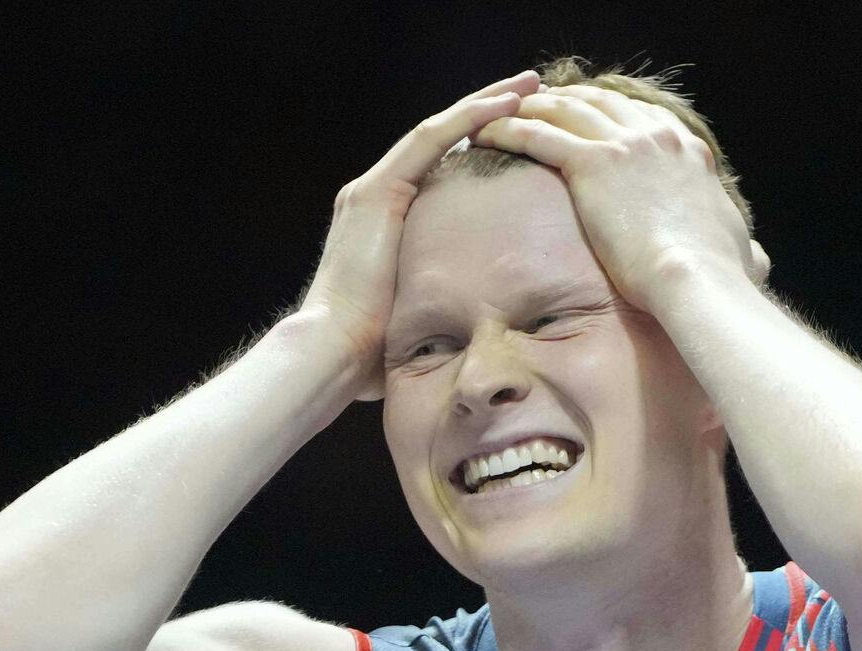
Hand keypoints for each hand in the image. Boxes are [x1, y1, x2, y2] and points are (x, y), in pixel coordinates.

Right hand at [296, 70, 540, 401]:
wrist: (331, 353)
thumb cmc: (369, 352)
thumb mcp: (415, 312)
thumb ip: (437, 300)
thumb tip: (475, 328)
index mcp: (383, 218)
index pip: (437, 166)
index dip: (478, 142)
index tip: (520, 129)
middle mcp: (374, 194)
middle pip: (440, 138)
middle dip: (487, 111)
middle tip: (530, 90)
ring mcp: (372, 189)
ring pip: (439, 130)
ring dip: (485, 104)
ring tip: (527, 86)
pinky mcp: (376, 192)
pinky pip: (430, 142)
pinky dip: (469, 119)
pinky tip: (505, 105)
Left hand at [471, 85, 767, 313]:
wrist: (697, 283)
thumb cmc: (717, 280)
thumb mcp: (739, 251)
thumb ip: (740, 246)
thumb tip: (756, 259)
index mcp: (688, 152)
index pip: (641, 116)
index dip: (608, 114)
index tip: (587, 117)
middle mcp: (657, 137)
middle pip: (600, 102)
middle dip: (564, 100)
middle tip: (534, 106)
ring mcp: (625, 145)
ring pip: (564, 110)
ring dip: (528, 108)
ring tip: (499, 114)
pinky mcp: (592, 164)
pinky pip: (538, 134)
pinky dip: (508, 129)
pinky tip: (483, 134)